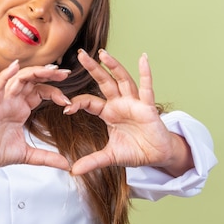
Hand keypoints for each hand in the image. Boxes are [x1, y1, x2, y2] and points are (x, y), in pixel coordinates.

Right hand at [0, 61, 72, 170]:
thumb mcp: (27, 155)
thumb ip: (47, 157)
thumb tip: (66, 165)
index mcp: (21, 109)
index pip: (41, 92)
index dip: (55, 92)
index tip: (69, 102)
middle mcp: (13, 101)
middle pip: (32, 80)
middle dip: (49, 75)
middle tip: (66, 73)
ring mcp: (3, 101)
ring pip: (19, 79)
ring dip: (35, 72)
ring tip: (51, 69)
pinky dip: (5, 76)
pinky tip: (15, 67)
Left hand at [66, 49, 193, 175]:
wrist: (157, 156)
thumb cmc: (135, 151)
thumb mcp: (110, 156)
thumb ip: (92, 161)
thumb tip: (73, 170)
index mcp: (109, 113)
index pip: (89, 102)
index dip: (77, 103)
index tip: (65, 109)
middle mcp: (120, 103)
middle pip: (104, 82)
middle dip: (93, 68)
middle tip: (80, 54)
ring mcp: (134, 103)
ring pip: (122, 80)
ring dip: (113, 66)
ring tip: (103, 53)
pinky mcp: (149, 107)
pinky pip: (147, 88)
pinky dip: (145, 73)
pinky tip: (143, 59)